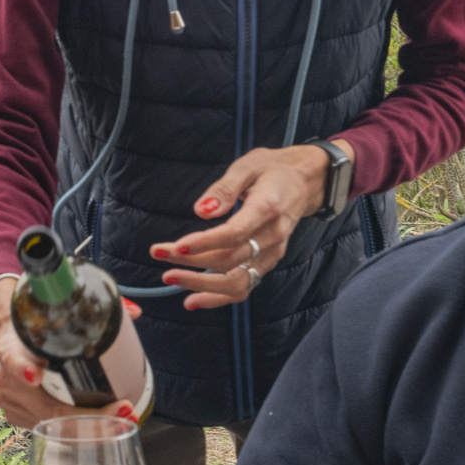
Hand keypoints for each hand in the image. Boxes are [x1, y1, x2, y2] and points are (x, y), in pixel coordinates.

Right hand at [0, 278, 140, 430]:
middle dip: (90, 416)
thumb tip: (134, 312)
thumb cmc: (38, 327)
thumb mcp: (56, 312)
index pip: (13, 359)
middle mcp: (7, 381)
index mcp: (12, 348)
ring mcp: (11, 404)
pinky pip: (51, 431)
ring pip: (53, 426)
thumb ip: (94, 309)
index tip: (38, 376)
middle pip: (48, 408)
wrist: (11, 338)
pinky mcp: (18, 417)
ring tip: (122, 421)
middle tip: (123, 410)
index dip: (23, 369)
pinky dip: (79, 432)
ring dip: (91, 429)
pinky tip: (105, 429)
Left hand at [151, 140, 351, 310]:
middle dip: (191, 262)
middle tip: (159, 253)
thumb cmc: (272, 169)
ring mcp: (273, 253)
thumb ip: (224, 188)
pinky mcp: (268, 262)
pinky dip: (218, 297)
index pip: (235, 234)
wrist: (306, 181)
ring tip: (170, 278)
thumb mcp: (248, 165)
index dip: (204, 244)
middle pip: (230, 260)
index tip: (177, 247)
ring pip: (238, 281)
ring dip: (202, 285)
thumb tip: (202, 210)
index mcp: (267, 209)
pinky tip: (193, 299)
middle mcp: (272, 236)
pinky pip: (244, 287)